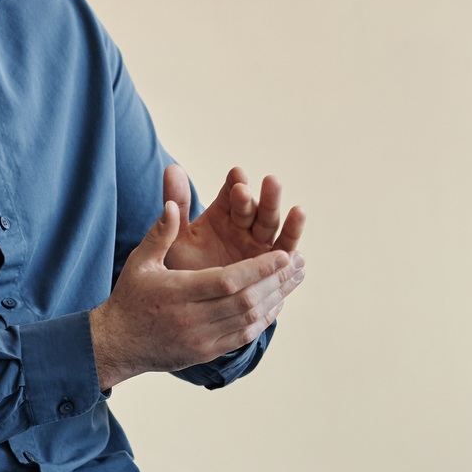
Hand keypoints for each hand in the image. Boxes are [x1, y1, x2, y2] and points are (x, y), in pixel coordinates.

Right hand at [90, 200, 304, 388]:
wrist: (118, 344)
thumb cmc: (130, 296)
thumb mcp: (140, 261)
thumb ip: (160, 233)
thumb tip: (172, 204)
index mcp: (178, 292)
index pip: (228, 281)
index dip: (259, 268)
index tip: (283, 254)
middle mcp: (192, 318)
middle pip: (245, 301)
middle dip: (276, 281)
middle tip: (298, 262)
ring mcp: (201, 339)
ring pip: (249, 319)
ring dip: (276, 297)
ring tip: (295, 278)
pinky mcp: (207, 352)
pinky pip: (243, 336)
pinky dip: (264, 319)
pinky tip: (277, 302)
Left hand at [162, 164, 305, 272]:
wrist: (194, 304)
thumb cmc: (183, 268)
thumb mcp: (177, 236)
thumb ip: (177, 203)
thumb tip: (171, 167)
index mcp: (222, 214)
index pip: (231, 194)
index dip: (235, 184)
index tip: (237, 175)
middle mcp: (245, 225)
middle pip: (255, 208)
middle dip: (260, 196)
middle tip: (266, 183)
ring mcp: (260, 243)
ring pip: (272, 224)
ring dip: (280, 212)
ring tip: (290, 202)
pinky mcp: (273, 262)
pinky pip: (284, 249)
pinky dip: (292, 235)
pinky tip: (299, 224)